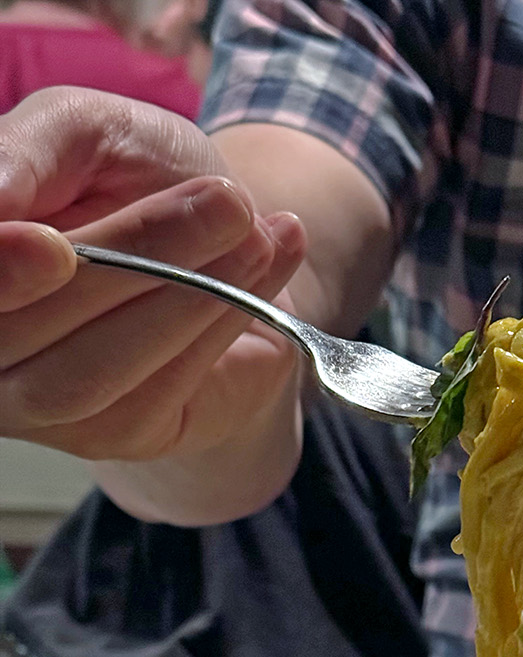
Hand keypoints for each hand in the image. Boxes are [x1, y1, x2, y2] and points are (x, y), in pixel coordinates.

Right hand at [0, 87, 305, 462]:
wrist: (220, 232)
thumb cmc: (134, 173)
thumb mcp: (85, 129)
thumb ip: (29, 154)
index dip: (3, 276)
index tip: (52, 249)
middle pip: (21, 331)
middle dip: (133, 260)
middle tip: (228, 204)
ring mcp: (35, 403)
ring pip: (87, 374)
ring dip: (184, 300)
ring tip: (256, 236)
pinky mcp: (112, 433)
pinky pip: (155, 392)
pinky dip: (217, 326)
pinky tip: (268, 265)